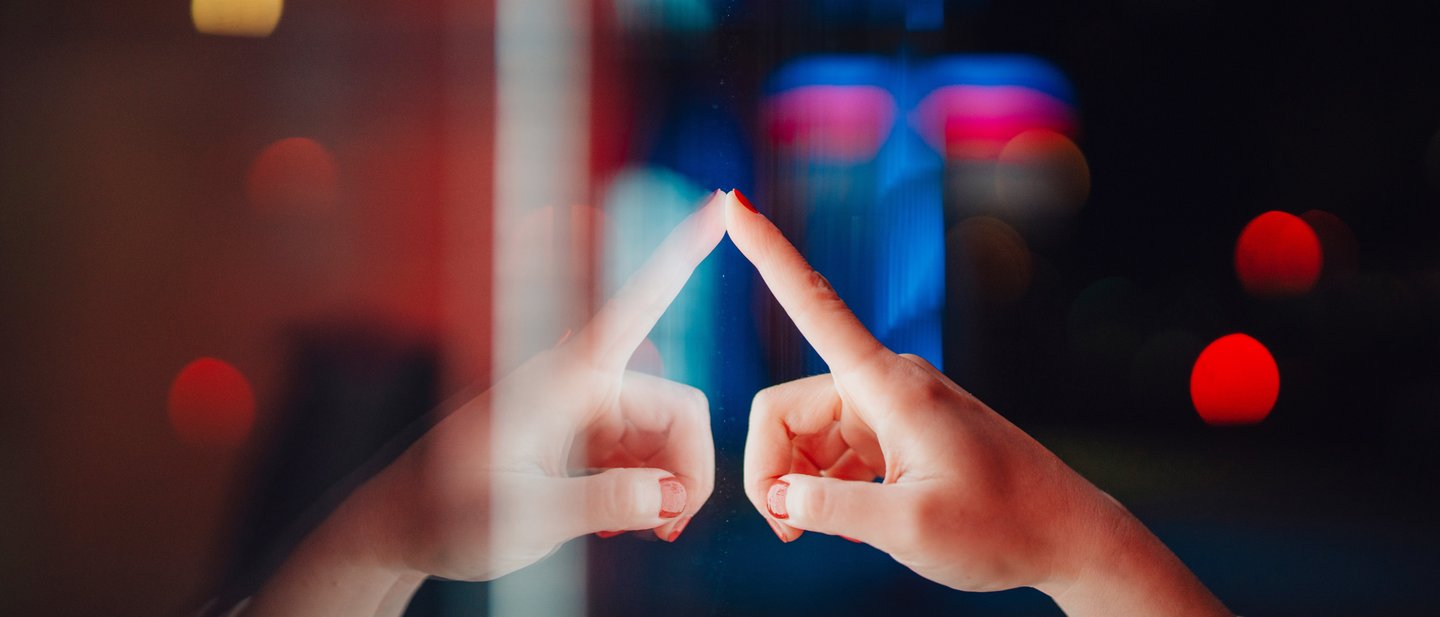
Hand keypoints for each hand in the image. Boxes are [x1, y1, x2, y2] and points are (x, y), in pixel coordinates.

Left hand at [242, 191, 723, 615]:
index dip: (680, 257)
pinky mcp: (582, 432)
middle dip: (689, 467)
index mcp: (562, 381)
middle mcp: (578, 382)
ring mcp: (582, 407)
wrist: (401, 527)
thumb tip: (671, 494)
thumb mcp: (526, 520)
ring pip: (666, 433)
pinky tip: (618, 522)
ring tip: (645, 531)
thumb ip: (603, 504)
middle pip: (678, 408)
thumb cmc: (448, 516)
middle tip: (671, 528)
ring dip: (668, 483)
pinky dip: (647, 486)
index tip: (721, 204)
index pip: (636, 306)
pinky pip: (643, 449)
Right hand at [725, 190, 1229, 615]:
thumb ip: (830, 510)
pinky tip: (853, 519)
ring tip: (825, 533)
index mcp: (887, 386)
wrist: (1068, 538)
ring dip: (801, 484)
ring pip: (806, 434)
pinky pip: (835, 449)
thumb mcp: (908, 529)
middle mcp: (885, 383)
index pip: (811, 303)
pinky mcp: (900, 432)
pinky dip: (828, 486)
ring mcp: (892, 408)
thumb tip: (779, 497)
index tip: (733, 202)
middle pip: (786, 408)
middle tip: (788, 530)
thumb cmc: (1002, 529)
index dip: (767, 252)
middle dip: (773, 467)